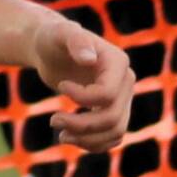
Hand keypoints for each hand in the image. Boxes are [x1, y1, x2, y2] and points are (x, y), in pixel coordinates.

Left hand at [29, 19, 133, 150]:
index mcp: (117, 62)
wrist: (50, 48)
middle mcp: (126, 82)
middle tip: (52, 121)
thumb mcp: (59, 33)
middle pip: (112, 118)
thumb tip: (89, 59)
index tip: (60, 85)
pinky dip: (93, 144)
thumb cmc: (53, 38)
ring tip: (60, 135)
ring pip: (115, 132)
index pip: (108, 94)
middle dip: (81, 125)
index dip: (82, 98)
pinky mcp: (112, 110)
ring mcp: (122, 98)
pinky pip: (112, 137)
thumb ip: (75, 40)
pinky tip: (71, 138)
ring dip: (87, 139)